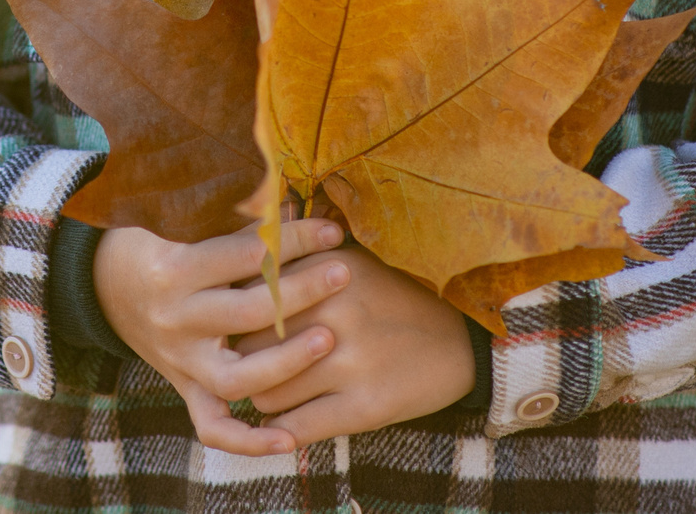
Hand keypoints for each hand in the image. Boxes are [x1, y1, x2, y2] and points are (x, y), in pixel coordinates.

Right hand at [92, 217, 353, 454]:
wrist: (103, 284)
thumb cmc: (151, 241)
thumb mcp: (177, 220)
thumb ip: (230, 218)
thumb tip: (291, 202)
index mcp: (173, 270)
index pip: (244, 256)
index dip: (292, 240)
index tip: (331, 230)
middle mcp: (175, 320)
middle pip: (249, 312)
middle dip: (303, 290)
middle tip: (343, 273)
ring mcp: (180, 361)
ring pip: (238, 377)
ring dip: (286, 362)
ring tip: (328, 339)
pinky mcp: (184, 388)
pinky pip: (214, 427)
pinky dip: (249, 441)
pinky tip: (291, 440)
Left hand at [227, 245, 476, 444]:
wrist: (463, 339)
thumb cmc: (392, 298)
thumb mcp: (348, 263)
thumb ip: (294, 266)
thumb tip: (232, 280)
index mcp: (325, 270)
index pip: (247, 298)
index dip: (236, 318)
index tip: (238, 328)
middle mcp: (334, 311)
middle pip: (247, 347)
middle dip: (245, 360)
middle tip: (253, 367)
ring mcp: (350, 361)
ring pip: (264, 392)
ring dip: (265, 397)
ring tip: (279, 392)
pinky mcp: (365, 406)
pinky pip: (296, 428)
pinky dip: (284, 431)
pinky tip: (293, 420)